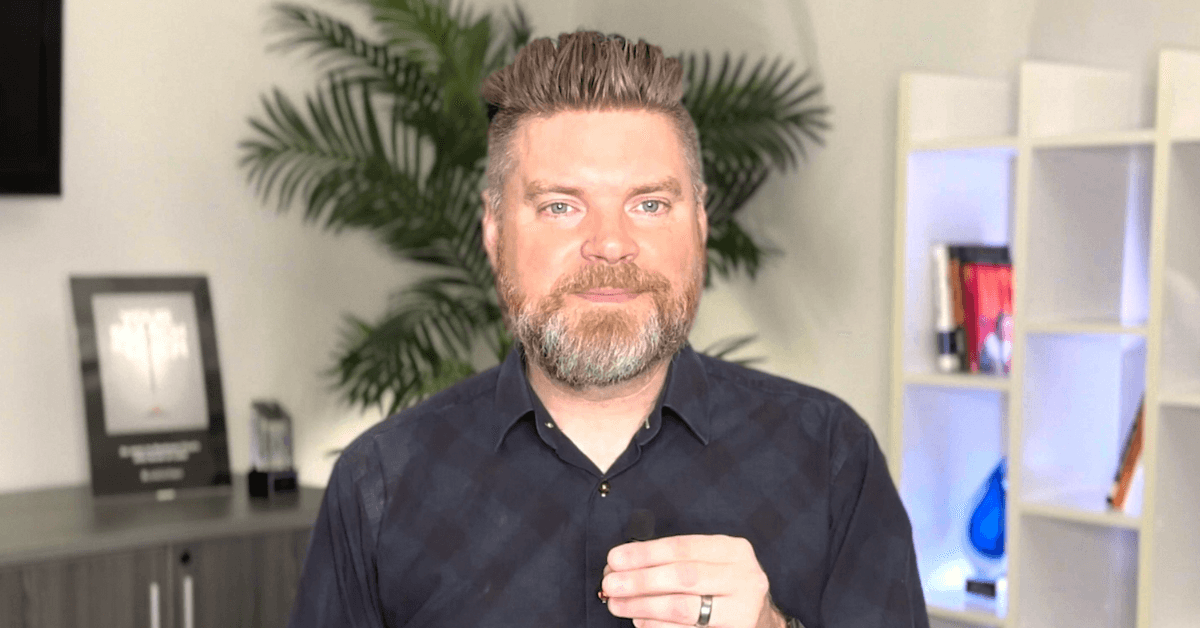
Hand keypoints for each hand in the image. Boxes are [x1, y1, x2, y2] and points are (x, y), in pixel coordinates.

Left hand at [600, 534, 784, 627]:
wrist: (759, 620)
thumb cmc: (722, 586)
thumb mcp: (708, 563)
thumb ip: (671, 561)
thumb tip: (621, 565)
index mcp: (733, 550)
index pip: (683, 547)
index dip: (646, 553)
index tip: (615, 558)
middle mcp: (744, 577)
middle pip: (684, 577)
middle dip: (641, 580)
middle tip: (611, 583)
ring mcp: (743, 609)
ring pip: (684, 607)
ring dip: (644, 606)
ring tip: (617, 604)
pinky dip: (659, 626)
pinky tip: (640, 622)